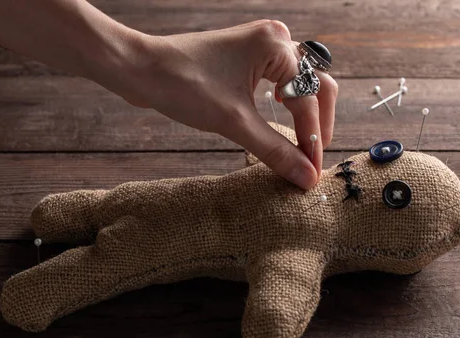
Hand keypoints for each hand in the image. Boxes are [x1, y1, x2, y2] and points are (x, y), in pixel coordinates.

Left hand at [110, 20, 338, 189]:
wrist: (141, 69)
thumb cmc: (183, 85)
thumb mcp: (234, 122)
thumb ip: (275, 150)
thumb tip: (306, 177)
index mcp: (276, 45)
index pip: (308, 99)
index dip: (312, 139)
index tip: (312, 172)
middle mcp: (276, 38)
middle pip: (317, 84)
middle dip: (318, 122)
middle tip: (314, 158)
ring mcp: (262, 44)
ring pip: (302, 82)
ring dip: (306, 112)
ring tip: (305, 144)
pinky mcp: (250, 55)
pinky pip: (282, 80)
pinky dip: (288, 103)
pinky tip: (283, 117)